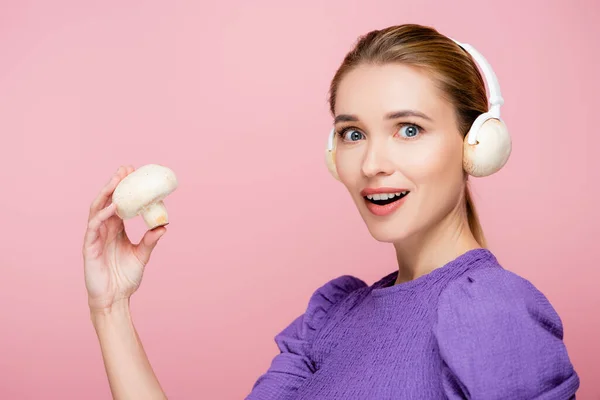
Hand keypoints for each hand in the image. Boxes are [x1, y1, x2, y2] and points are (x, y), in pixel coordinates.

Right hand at [82, 165, 165, 312]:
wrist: (115, 299)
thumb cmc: (125, 278)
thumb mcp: (142, 255)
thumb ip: (150, 240)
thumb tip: (164, 226)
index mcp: (115, 230)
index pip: (118, 203)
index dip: (124, 189)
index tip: (134, 174)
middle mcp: (104, 230)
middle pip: (106, 201)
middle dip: (114, 184)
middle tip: (125, 169)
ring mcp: (95, 237)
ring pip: (97, 209)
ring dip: (106, 193)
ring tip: (117, 180)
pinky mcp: (89, 247)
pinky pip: (93, 227)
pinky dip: (102, 215)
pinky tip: (113, 207)